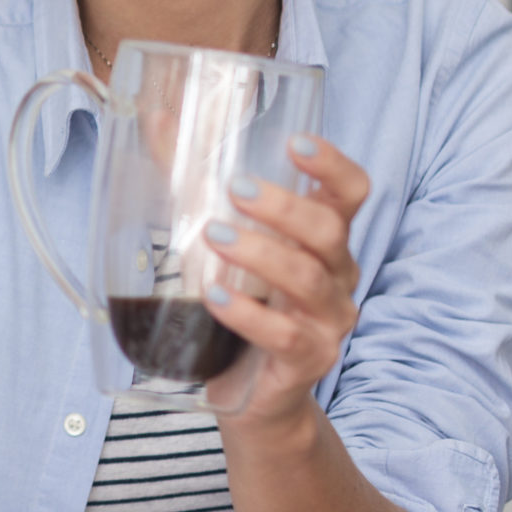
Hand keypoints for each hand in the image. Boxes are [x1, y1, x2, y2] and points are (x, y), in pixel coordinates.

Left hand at [203, 134, 370, 425]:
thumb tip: (159, 118)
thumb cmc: (245, 303)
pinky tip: (214, 296)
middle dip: (284, 207)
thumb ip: (196, 182)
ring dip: (261, 254)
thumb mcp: (227, 243)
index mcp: (325, 239)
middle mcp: (338, 275)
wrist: (255, 392)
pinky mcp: (309, 360)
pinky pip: (285, 335)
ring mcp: (328, 320)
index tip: (296, 142)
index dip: (333, 164)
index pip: (352, 192)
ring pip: (307, 280)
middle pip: (329, 230)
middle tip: (234, 190)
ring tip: (213, 237)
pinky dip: (247, 313)